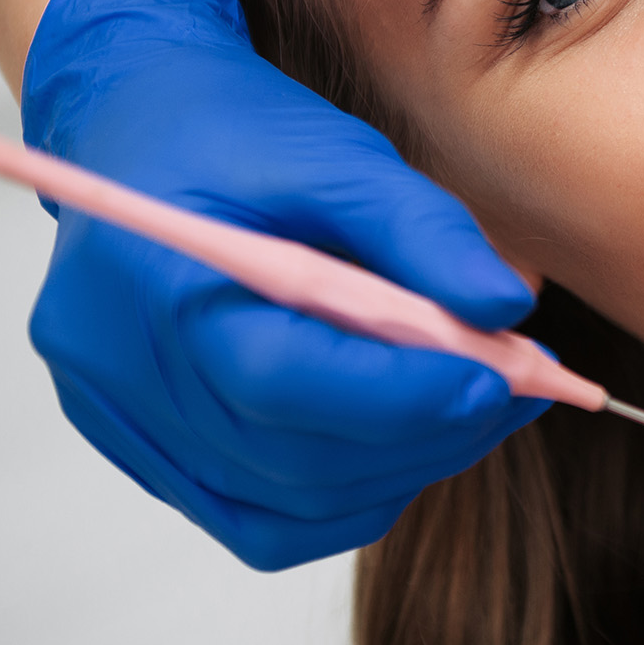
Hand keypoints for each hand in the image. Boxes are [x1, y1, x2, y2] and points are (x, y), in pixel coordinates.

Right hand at [21, 0, 548, 568]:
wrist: (134, 126)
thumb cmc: (227, 132)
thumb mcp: (335, 152)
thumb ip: (422, 230)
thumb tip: (506, 309)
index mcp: (155, 283)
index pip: (284, 379)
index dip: (405, 393)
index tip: (504, 377)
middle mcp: (123, 374)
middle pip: (296, 456)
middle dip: (427, 432)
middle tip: (520, 388)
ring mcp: (129, 425)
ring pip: (289, 505)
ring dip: (403, 467)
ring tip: (478, 402)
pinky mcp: (150, 451)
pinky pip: (260, 518)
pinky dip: (347, 494)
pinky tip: (406, 438)